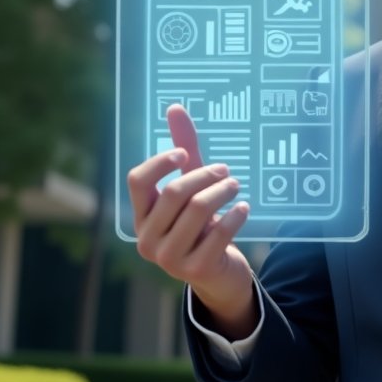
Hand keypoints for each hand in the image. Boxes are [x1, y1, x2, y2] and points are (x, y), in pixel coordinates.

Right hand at [127, 104, 258, 338]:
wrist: (217, 274)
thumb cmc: (201, 224)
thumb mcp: (192, 188)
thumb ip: (183, 150)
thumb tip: (175, 107)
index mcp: (141, 216)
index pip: (137, 180)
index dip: (160, 162)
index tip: (185, 154)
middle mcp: (147, 238)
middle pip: (174, 192)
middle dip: (204, 175)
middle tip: (226, 170)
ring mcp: (169, 258)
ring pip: (197, 210)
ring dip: (222, 192)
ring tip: (235, 185)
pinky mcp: (195, 270)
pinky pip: (218, 233)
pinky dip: (235, 216)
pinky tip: (243, 209)